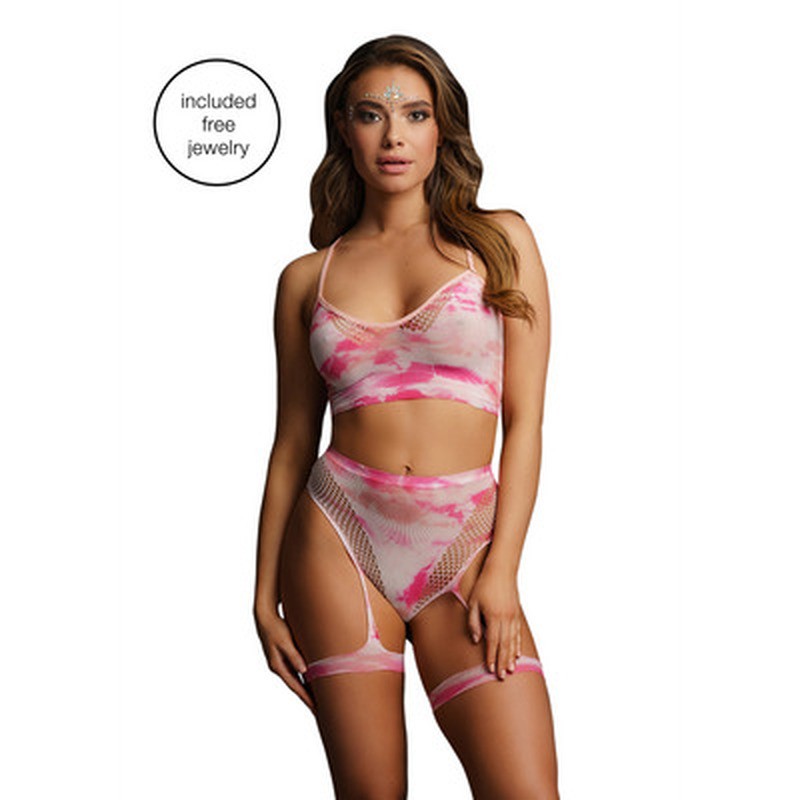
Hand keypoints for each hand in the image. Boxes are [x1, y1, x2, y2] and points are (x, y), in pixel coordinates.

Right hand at [254, 608, 315, 713]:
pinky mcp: (284, 656)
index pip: (295, 686)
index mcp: (278, 666)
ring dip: (307, 688)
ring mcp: (281, 663)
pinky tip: (313, 679)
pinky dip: (305, 677)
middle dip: (308, 698)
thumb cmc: (276, 627)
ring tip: (318, 698)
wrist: (265, 616)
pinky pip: (297, 670)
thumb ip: (294, 656)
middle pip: (297, 686)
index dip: (306, 698)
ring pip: (297, 679)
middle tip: (321, 710)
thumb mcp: (285, 641)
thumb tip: (304, 671)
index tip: (316, 709)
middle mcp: (279, 667)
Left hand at [466, 565, 522, 679]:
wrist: (501, 570)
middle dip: (502, 662)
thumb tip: (475, 640)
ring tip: (510, 670)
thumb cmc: (484, 585)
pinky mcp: (516, 614)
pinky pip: (517, 634)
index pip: (492, 641)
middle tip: (501, 677)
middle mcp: (506, 619)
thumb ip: (473, 622)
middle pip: (504, 645)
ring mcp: (513, 617)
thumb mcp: (473, 602)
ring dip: (511, 657)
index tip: (489, 669)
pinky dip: (517, 645)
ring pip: (513, 641)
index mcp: (494, 617)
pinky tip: (516, 654)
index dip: (491, 656)